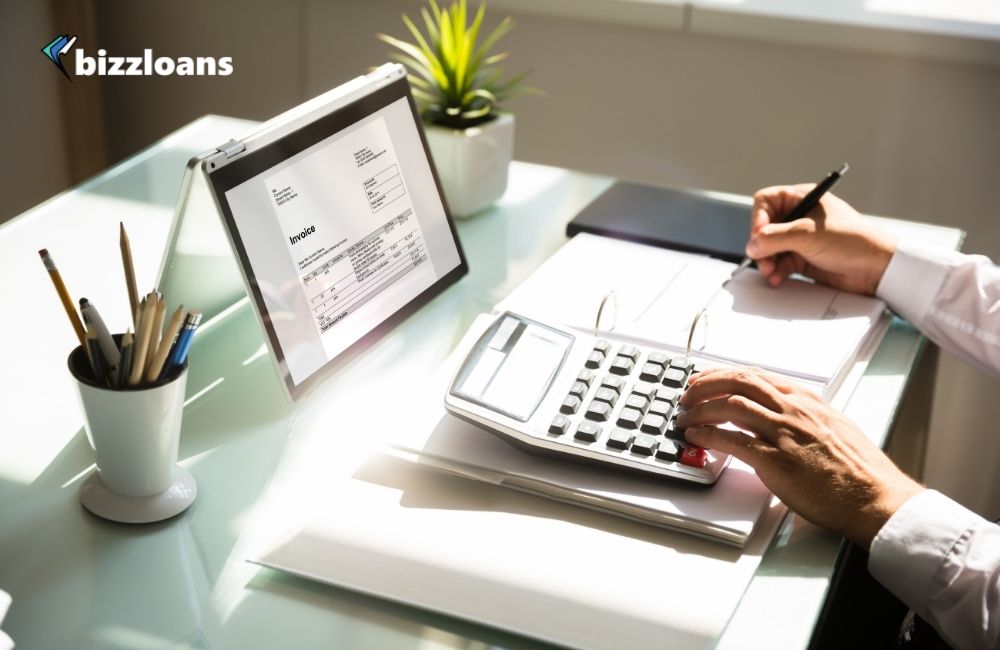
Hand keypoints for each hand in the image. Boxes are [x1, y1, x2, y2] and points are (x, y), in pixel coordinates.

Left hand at [677, 367, 923, 547]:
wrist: (876, 497)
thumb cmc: (859, 470)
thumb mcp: (834, 428)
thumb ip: (806, 418)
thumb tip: (781, 417)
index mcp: (807, 401)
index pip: (756, 375)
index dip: (724, 374)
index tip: (706, 378)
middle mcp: (794, 410)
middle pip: (738, 382)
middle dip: (705, 385)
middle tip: (687, 394)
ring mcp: (785, 433)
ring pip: (731, 406)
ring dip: (700, 409)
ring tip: (685, 417)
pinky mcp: (777, 461)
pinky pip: (733, 441)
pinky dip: (709, 436)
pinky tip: (696, 437)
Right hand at [749, 185, 896, 294]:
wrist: (876, 268)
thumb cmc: (853, 240)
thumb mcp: (808, 235)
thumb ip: (775, 238)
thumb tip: (752, 245)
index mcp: (803, 198)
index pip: (766, 202)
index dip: (758, 218)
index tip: (759, 235)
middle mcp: (799, 217)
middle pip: (764, 227)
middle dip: (761, 245)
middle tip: (763, 258)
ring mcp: (800, 239)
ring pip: (769, 248)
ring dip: (767, 261)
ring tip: (771, 271)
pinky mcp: (803, 259)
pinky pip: (779, 264)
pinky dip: (776, 272)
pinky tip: (777, 278)